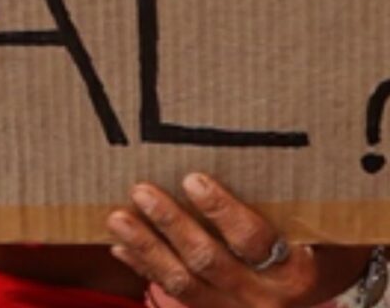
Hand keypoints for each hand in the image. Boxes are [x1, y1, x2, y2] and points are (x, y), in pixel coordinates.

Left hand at [106, 173, 369, 307]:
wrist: (314, 290)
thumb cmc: (310, 241)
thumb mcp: (309, 224)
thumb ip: (278, 197)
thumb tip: (233, 139)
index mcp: (293, 270)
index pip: (254, 240)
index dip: (222, 211)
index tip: (192, 179)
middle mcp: (263, 296)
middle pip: (210, 261)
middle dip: (172, 225)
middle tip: (141, 191)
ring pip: (185, 283)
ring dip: (147, 248)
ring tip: (119, 219)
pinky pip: (176, 295)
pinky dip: (145, 268)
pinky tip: (120, 247)